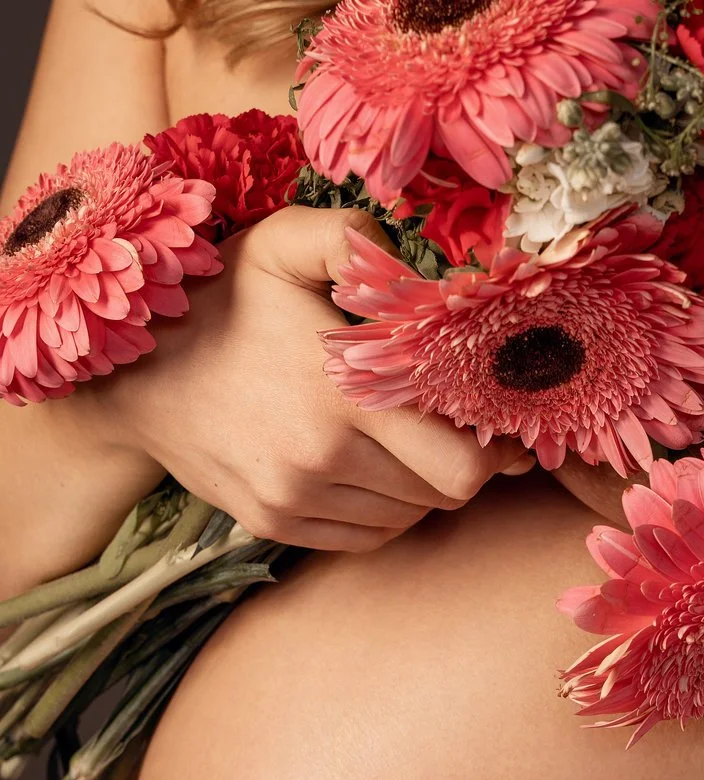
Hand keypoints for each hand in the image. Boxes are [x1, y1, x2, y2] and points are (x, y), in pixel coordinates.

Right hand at [81, 205, 530, 552]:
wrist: (134, 370)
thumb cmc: (223, 298)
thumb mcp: (284, 243)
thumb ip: (358, 243)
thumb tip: (425, 278)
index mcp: (340, 393)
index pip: (461, 464)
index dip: (492, 447)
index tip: (493, 417)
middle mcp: (320, 458)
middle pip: (443, 495)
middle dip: (463, 462)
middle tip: (455, 423)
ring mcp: (295, 498)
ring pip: (408, 518)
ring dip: (422, 485)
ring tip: (405, 439)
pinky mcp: (275, 523)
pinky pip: (367, 537)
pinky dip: (387, 510)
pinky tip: (373, 467)